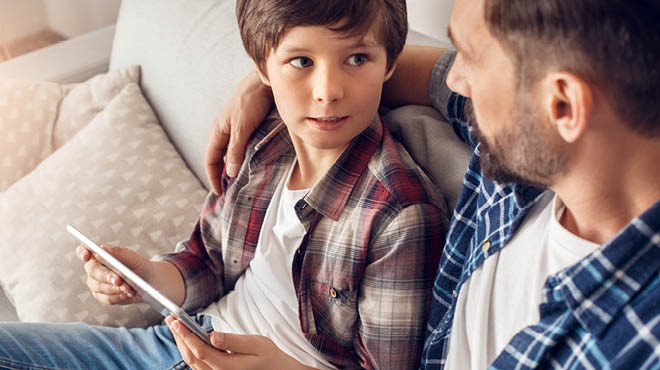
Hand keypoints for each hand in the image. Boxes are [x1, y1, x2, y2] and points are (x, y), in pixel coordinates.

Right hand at [76, 244, 152, 304]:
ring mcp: (96, 284)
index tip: (87, 256)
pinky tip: (128, 293)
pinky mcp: (102, 296)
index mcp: (99, 255)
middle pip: (93, 272)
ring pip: (99, 287)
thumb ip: (117, 252)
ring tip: (130, 287)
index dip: (82, 253)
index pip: (83, 251)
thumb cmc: (138, 266)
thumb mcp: (132, 257)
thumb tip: (101, 248)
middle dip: (107, 276)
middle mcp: (94, 269)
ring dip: (116, 288)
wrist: (149, 281)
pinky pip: (107, 298)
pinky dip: (119, 296)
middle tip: (119, 280)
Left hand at [166, 315, 315, 369]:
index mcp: (227, 367)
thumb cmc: (269, 357)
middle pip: (191, 357)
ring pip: (192, 362)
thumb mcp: (256, 344)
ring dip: (182, 343)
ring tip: (176, 326)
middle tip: (171, 320)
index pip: (199, 351)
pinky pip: (197, 364)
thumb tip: (212, 336)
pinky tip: (188, 338)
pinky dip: (189, 350)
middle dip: (179, 337)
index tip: (176, 322)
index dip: (185, 335)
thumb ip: (233, 340)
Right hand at [205, 70, 272, 194]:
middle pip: (218, 158)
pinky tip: (252, 165)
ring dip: (233, 167)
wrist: (265, 80)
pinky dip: (243, 158)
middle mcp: (224, 131)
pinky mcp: (247, 126)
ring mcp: (235, 128)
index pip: (210, 160)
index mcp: (218, 131)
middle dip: (222, 175)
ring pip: (230, 153)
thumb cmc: (251, 100)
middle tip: (231, 192)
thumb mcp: (242, 127)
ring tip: (241, 183)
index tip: (221, 193)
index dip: (213, 178)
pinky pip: (241, 147)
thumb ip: (235, 150)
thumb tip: (229, 173)